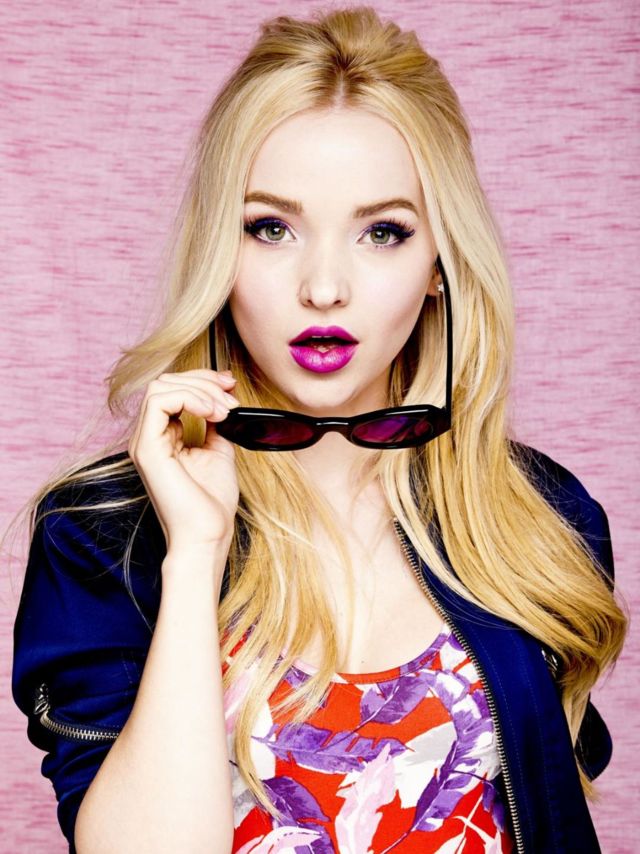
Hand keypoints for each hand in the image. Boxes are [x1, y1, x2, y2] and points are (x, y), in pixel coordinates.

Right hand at [128, 368, 240, 558]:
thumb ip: (215, 424)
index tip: (232, 385)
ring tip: (224, 410)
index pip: (173, 390)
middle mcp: (149, 437)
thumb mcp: (218, 451)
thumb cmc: (211, 503)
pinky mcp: (147, 449)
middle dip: (203, 380)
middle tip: (231, 395)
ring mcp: (144, 442)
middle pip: (166, 382)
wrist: (207, 535)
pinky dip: (190, 399)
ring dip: (200, 391)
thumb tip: (221, 400)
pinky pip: (159, 401)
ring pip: (161, 387)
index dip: (203, 380)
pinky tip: (212, 413)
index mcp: (163, 437)